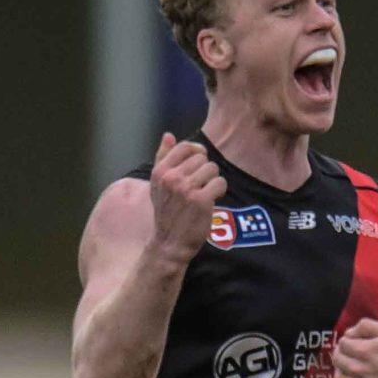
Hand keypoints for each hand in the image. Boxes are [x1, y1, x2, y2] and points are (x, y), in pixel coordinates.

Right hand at [148, 132, 223, 256]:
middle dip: (205, 171)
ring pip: (212, 169)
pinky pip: (220, 183)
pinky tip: (212, 200)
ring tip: (205, 193)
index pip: (185, 147)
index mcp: (160, 171)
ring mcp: (186, 189)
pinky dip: (220, 191)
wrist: (170, 243)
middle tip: (200, 186)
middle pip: (202, 158)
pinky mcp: (201, 201)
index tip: (199, 165)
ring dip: (213, 181)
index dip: (197, 153)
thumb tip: (168, 135)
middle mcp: (172, 177)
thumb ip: (162, 158)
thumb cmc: (166, 212)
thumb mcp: (157, 184)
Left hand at [335, 319, 377, 377]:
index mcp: (366, 350)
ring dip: (342, 373)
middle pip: (338, 361)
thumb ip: (367, 327)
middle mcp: (361, 369)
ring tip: (349, 371)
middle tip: (348, 355)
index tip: (352, 343)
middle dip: (340, 355)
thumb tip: (349, 333)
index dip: (345, 342)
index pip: (342, 344)